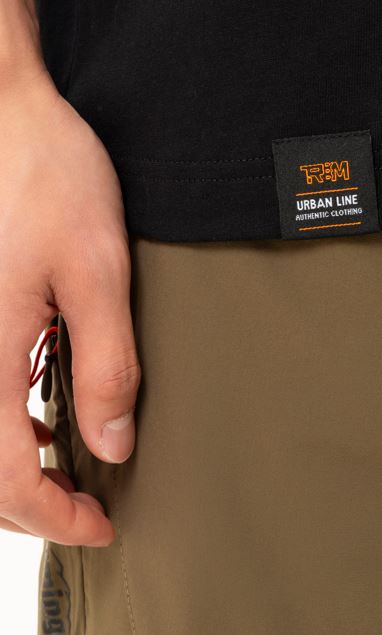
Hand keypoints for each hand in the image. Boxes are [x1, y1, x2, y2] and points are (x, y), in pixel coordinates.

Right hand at [0, 67, 140, 546]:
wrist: (10, 117)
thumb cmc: (49, 178)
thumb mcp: (97, 272)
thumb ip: (105, 363)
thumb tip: (110, 443)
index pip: (7, 477)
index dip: (54, 515)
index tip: (100, 525)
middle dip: (32, 502)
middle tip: (86, 508)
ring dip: (14, 465)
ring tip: (66, 468)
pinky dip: (3, 419)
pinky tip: (36, 406)